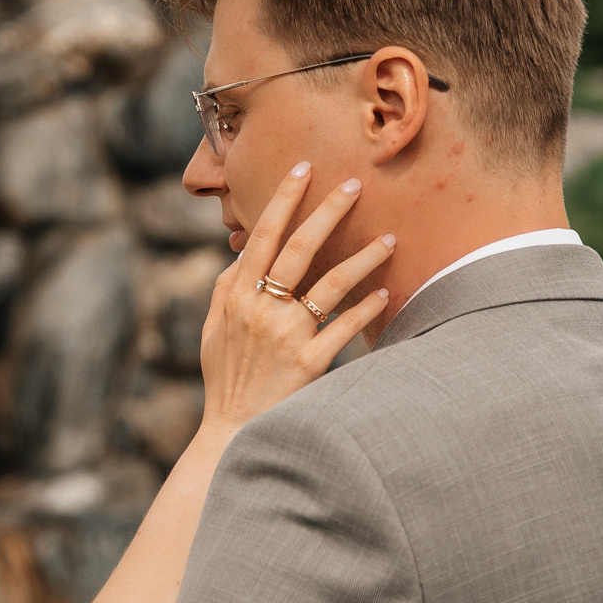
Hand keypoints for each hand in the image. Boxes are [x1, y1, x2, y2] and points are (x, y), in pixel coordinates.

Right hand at [199, 163, 391, 430]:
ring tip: (390, 238)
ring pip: (330, 285)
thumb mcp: (213, 332)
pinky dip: (366, 309)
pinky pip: (344, 329)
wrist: (233, 433)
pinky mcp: (308, 364)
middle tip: (355, 184)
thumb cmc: (225, 380)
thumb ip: (225, 290)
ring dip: (362, 257)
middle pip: (298, 249)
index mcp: (237, 297)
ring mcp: (285, 336)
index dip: (283, 199)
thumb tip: (241, 254)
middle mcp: (261, 310)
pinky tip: (386, 292)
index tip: (304, 169)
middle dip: (327, 212)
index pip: (262, 236)